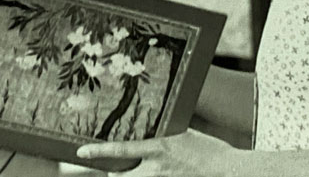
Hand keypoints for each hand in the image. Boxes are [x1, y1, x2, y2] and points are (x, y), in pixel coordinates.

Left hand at [76, 129, 241, 176]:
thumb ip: (163, 138)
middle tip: (109, 171)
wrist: (228, 170)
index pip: (120, 150)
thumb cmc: (209, 150)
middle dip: (113, 174)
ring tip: (142, 171)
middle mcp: (155, 169)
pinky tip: (161, 175)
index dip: (98, 152)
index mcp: (159, 148)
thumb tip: (151, 137)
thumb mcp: (183, 134)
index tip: (80, 152)